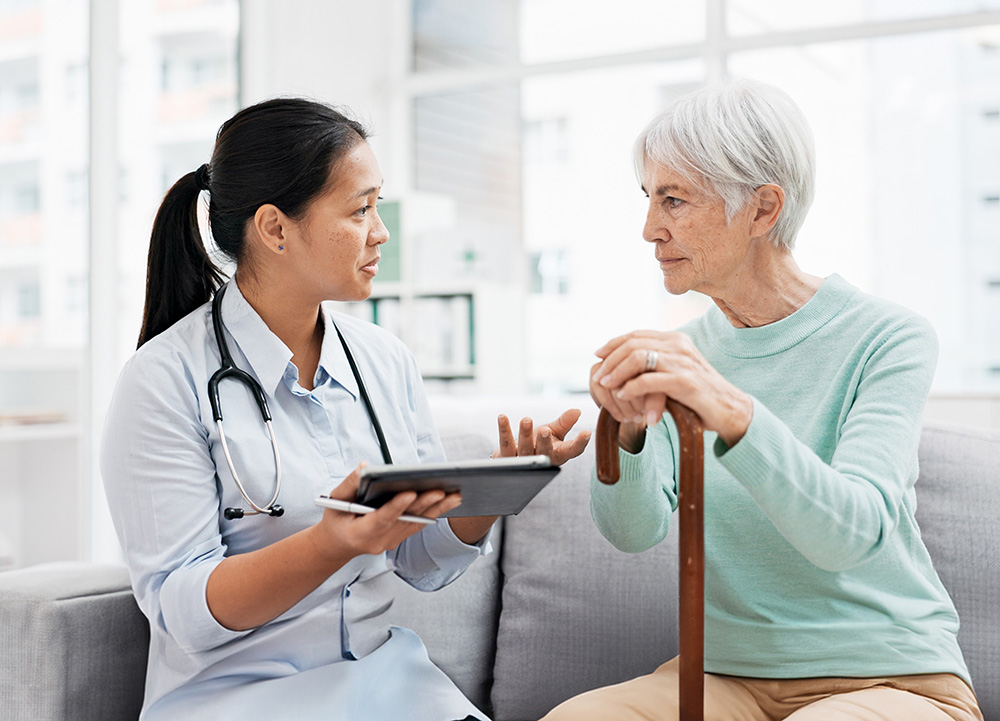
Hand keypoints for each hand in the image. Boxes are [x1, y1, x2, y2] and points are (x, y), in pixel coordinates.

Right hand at [314, 464, 461, 558]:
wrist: (338, 544)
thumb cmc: (336, 519)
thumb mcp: (335, 501)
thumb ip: (350, 484)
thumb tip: (365, 466)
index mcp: (361, 533)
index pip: (382, 519)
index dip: (397, 506)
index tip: (410, 492)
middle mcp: (381, 540)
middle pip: (406, 520)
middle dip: (425, 504)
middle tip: (441, 490)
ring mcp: (393, 541)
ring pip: (418, 522)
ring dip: (438, 508)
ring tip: (456, 495)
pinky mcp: (402, 536)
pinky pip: (420, 523)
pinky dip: (436, 511)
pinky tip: (451, 500)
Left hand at [493, 408, 591, 465]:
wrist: (515, 458)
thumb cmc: (538, 444)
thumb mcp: (554, 432)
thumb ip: (565, 422)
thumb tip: (577, 410)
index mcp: (558, 454)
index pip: (572, 450)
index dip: (580, 443)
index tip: (586, 432)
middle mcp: (541, 460)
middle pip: (544, 452)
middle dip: (544, 442)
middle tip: (546, 430)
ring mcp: (523, 462)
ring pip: (525, 449)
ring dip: (525, 434)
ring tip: (526, 420)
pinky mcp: (506, 458)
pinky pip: (505, 443)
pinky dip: (504, 430)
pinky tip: (502, 417)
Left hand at [591, 330, 752, 447]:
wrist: (731, 411)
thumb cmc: (699, 395)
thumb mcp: (676, 372)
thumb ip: (657, 363)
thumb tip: (623, 363)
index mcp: (676, 340)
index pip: (637, 335)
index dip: (614, 343)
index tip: (598, 355)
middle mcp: (679, 346)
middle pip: (633, 343)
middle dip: (611, 360)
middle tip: (599, 376)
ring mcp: (683, 362)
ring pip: (638, 357)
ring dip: (617, 372)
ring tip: (607, 386)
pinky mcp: (686, 382)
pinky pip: (648, 380)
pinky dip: (631, 388)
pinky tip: (624, 397)